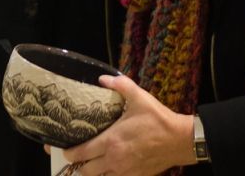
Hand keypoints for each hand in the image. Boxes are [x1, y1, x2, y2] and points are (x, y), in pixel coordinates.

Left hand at [60, 75, 195, 175]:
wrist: (180, 140)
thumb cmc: (158, 119)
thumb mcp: (139, 97)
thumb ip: (120, 85)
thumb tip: (102, 78)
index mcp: (111, 141)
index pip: (82, 152)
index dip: (69, 153)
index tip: (64, 149)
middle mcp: (115, 160)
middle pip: (87, 170)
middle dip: (79, 164)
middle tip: (76, 156)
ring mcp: (126, 171)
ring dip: (93, 172)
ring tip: (91, 163)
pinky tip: (109, 168)